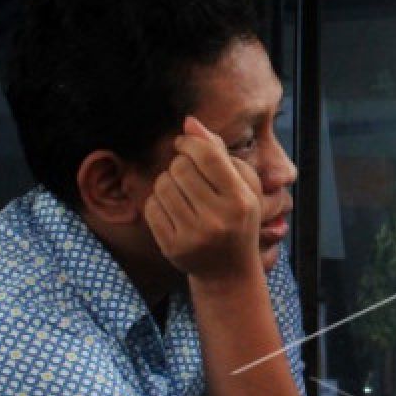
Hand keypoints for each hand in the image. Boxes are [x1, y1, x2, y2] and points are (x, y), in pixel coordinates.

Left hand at [143, 116, 263, 281]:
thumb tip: (190, 123)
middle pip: (180, 168)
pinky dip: (159, 204)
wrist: (229, 273)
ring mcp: (194, 236)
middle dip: (180, 164)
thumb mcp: (243, 187)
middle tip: (187, 175)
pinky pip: (152, 207)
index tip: (184, 144)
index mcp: (240, 201)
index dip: (189, 142)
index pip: (206, 155)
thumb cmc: (237, 220)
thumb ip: (219, 152)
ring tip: (181, 194)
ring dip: (168, 183)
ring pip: (162, 185)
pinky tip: (173, 211)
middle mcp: (218, 219)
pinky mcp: (172, 247)